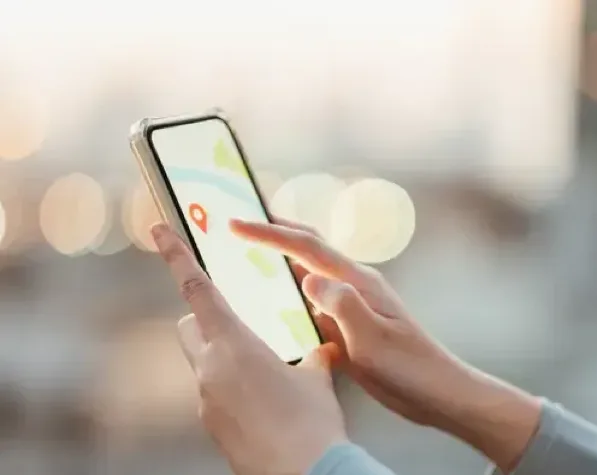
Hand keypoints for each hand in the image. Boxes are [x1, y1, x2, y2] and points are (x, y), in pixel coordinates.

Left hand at [151, 223, 346, 474]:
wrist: (306, 474)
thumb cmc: (313, 422)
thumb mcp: (318, 377)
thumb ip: (311, 355)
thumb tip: (320, 348)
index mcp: (234, 344)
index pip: (197, 288)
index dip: (176, 255)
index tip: (157, 229)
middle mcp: (210, 370)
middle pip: (190, 328)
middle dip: (207, 320)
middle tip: (241, 325)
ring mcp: (207, 400)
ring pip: (203, 363)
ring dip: (224, 357)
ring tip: (267, 374)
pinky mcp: (212, 425)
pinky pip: (214, 393)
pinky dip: (233, 389)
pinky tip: (265, 404)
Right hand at [230, 217, 542, 471]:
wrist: (439, 393)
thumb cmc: (410, 368)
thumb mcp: (371, 339)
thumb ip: (342, 305)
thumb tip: (309, 277)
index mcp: (359, 283)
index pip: (307, 248)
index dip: (269, 234)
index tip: (235, 225)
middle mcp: (355, 287)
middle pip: (309, 249)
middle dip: (273, 233)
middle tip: (237, 226)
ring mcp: (354, 306)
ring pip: (310, 275)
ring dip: (281, 262)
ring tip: (247, 258)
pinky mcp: (352, 327)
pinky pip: (315, 303)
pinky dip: (292, 295)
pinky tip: (276, 307)